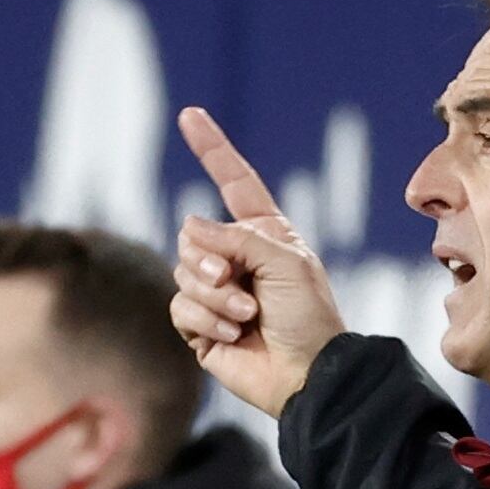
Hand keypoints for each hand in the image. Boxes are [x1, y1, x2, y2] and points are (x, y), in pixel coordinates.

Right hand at [171, 107, 347, 416]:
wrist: (308, 373)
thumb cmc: (309, 314)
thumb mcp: (284, 260)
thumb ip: (235, 236)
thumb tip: (190, 228)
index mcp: (261, 232)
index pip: (232, 180)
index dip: (212, 148)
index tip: (189, 115)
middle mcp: (235, 257)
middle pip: (191, 235)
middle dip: (209, 259)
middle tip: (235, 282)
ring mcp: (215, 292)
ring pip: (183, 273)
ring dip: (215, 297)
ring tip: (247, 316)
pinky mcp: (200, 327)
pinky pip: (180, 308)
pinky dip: (205, 321)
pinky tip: (232, 335)